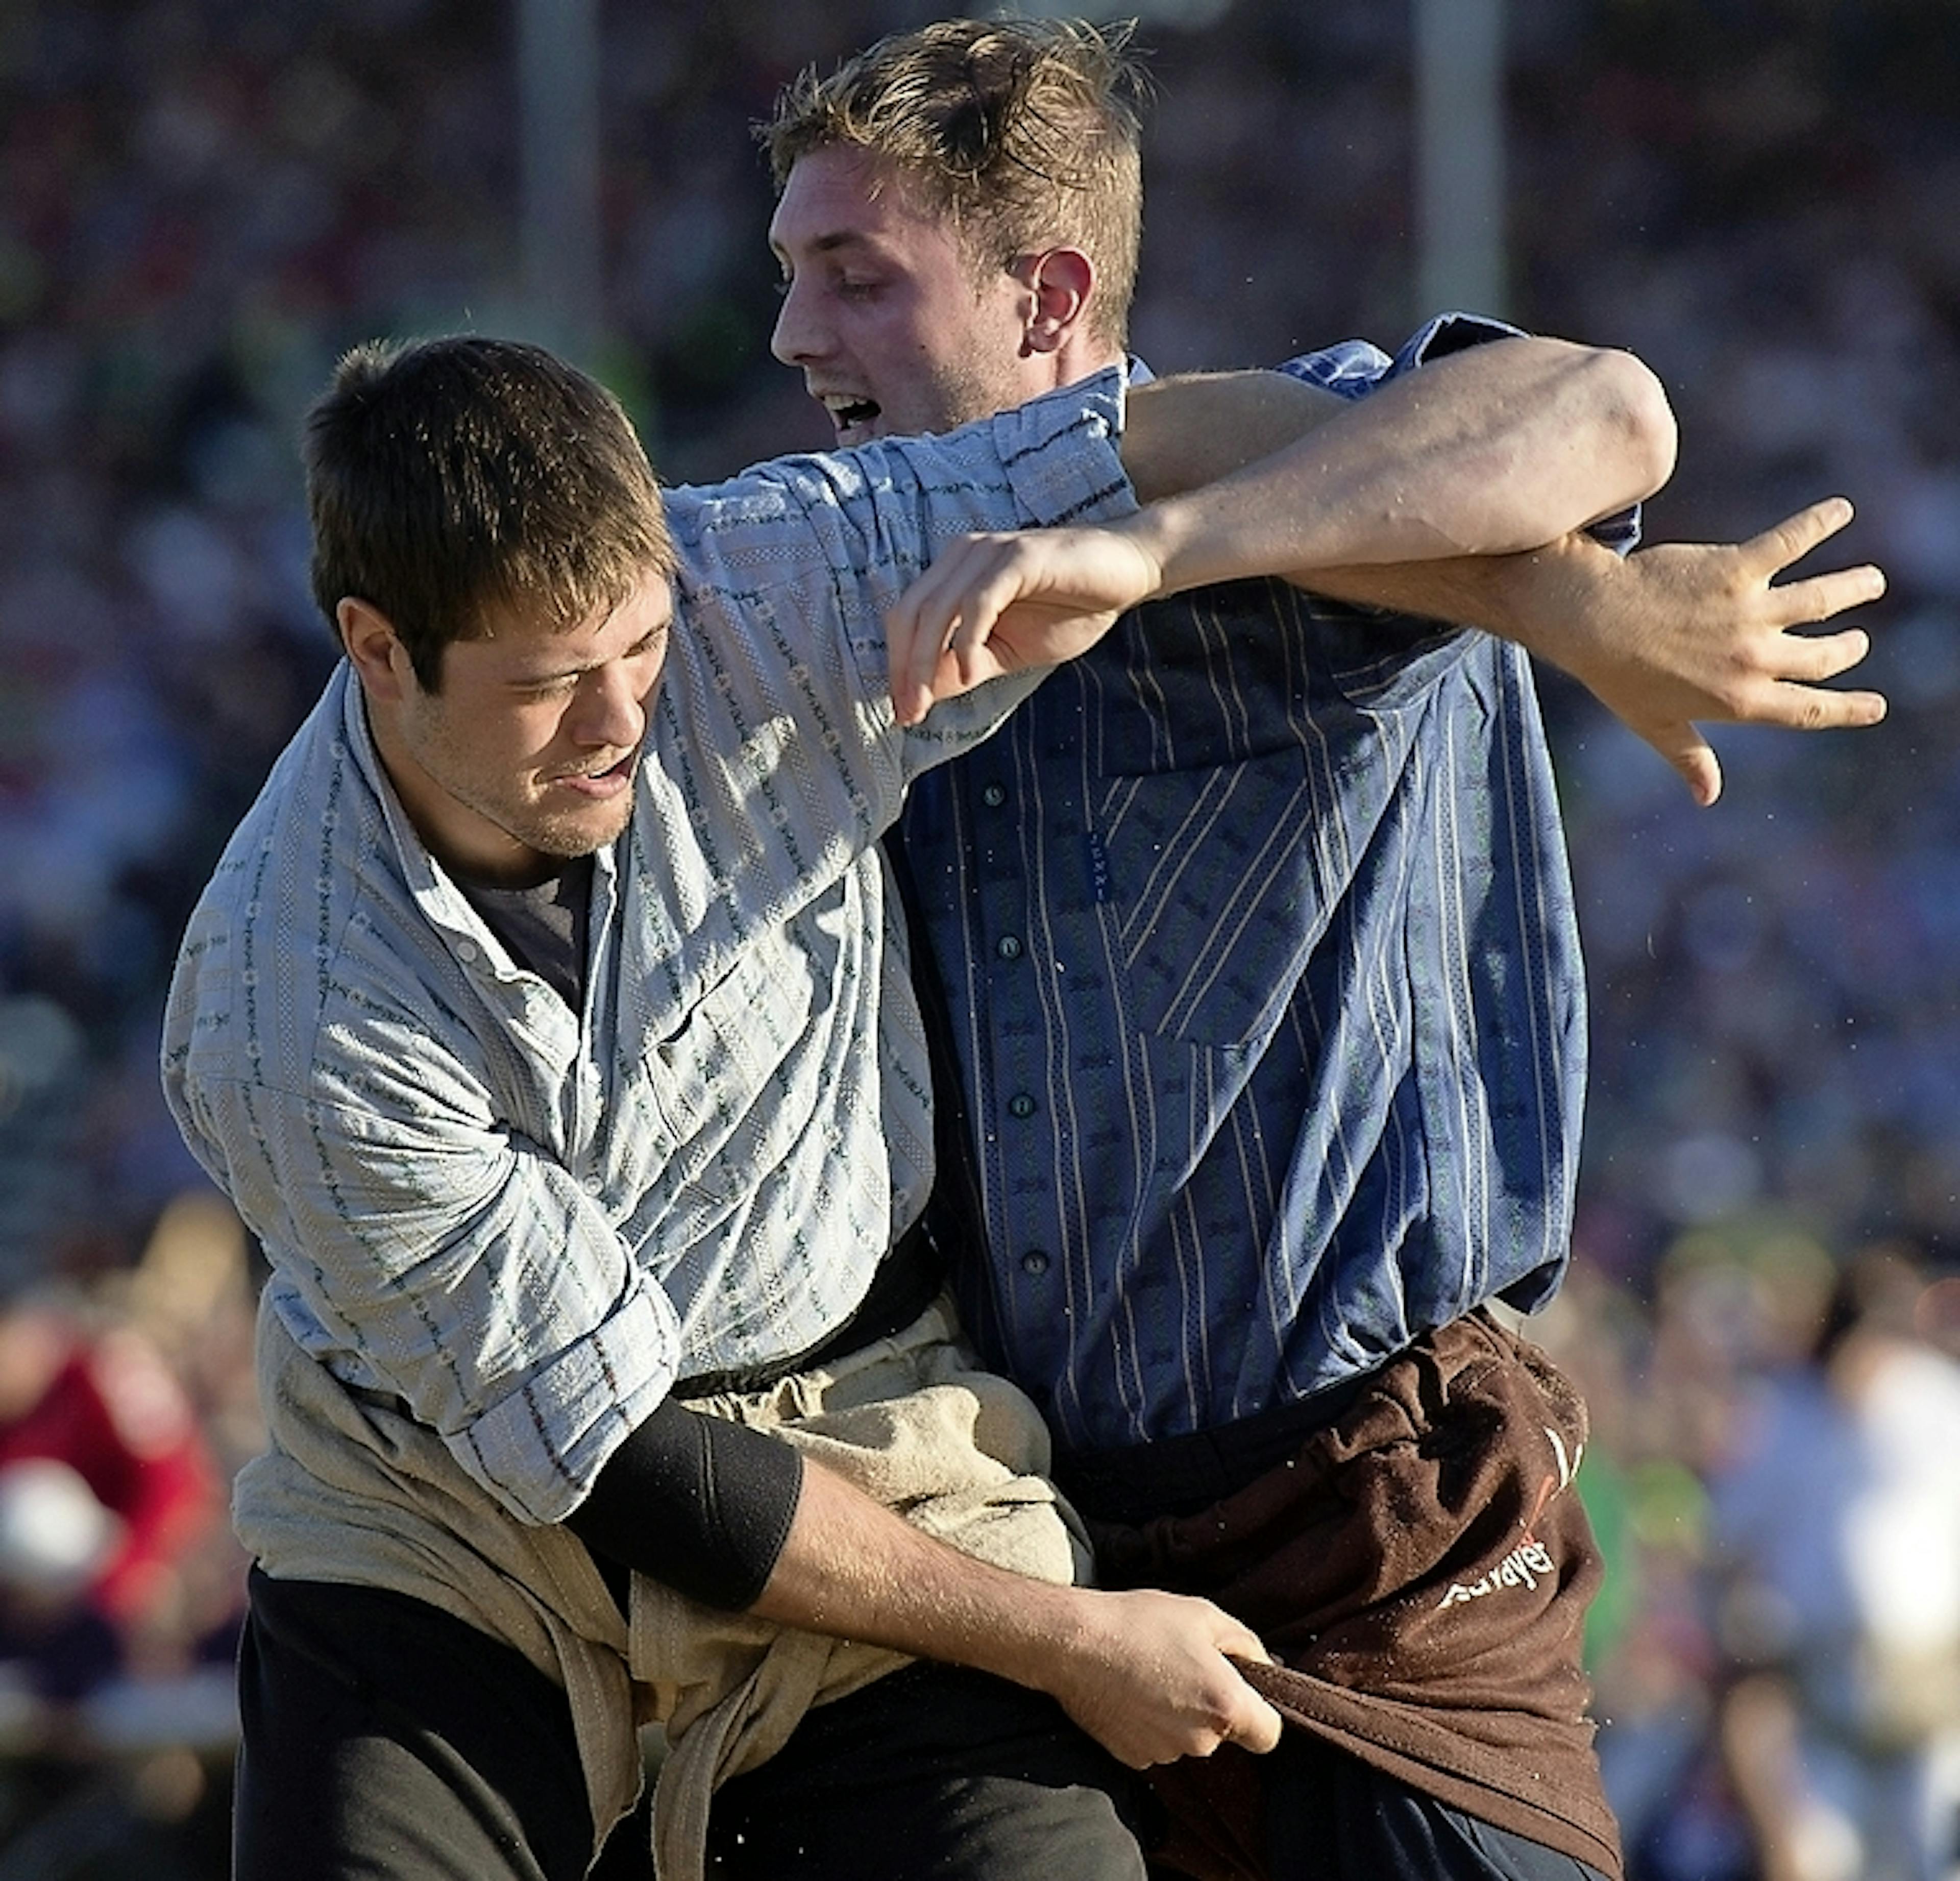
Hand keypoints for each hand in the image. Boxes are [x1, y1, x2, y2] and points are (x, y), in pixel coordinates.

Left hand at [884, 524, 1164, 725]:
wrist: (1127, 573)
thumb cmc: (1072, 607)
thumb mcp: (1010, 651)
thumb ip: (968, 667)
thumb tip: (925, 694)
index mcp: (956, 572)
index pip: (907, 617)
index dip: (897, 666)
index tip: (903, 712)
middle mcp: (964, 555)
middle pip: (911, 613)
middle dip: (904, 669)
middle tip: (909, 714)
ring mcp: (990, 552)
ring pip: (937, 608)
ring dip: (925, 661)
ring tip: (928, 702)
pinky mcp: (1019, 557)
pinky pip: (979, 600)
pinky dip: (967, 638)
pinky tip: (970, 670)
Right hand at [1038, 1587, 1283, 1768]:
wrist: (1075, 1642)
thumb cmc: (1140, 1623)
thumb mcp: (1204, 1615)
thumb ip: (1246, 1644)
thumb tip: (1262, 1666)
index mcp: (1226, 1706)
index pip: (1269, 1735)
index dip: (1261, 1713)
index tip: (1240, 1690)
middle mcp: (1201, 1741)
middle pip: (1224, 1734)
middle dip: (1210, 1705)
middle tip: (1183, 1666)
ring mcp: (1165, 1754)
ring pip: (1189, 1739)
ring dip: (1179, 1715)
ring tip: (1151, 1674)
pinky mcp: (1134, 1759)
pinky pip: (1157, 1744)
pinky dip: (1150, 1725)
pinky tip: (1132, 1692)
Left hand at [1517, 497, 1885, 805]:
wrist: (1588, 620)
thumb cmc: (1617, 674)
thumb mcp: (1655, 725)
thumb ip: (1690, 758)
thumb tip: (1707, 797)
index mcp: (1739, 700)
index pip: (1810, 710)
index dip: (1849, 709)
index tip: (1876, 707)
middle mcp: (1753, 659)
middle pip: (1826, 656)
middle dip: (1849, 649)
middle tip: (1856, 640)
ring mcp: (1748, 613)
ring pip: (1824, 598)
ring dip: (1855, 588)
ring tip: (1871, 580)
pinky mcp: (1735, 569)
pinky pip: (1791, 542)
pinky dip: (1820, 522)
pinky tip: (1840, 510)